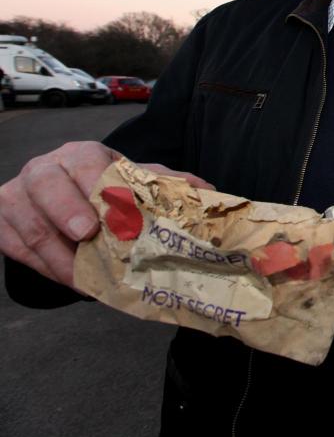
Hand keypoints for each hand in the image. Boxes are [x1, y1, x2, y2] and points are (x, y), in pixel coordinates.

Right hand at [0, 141, 208, 288]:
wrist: (55, 196)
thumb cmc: (101, 189)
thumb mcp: (131, 181)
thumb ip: (167, 184)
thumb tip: (209, 191)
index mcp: (80, 155)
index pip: (83, 163)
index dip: (92, 187)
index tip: (106, 214)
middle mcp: (43, 169)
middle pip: (46, 188)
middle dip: (65, 212)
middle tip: (86, 237)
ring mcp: (15, 195)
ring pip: (31, 227)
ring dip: (60, 258)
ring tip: (89, 280)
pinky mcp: (0, 221)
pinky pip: (17, 249)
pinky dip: (45, 269)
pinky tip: (73, 282)